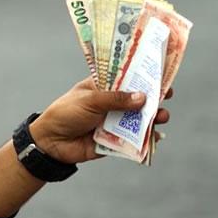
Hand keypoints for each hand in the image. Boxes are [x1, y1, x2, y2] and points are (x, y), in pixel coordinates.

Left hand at [29, 78, 172, 163]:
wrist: (50, 142)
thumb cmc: (65, 113)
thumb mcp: (90, 100)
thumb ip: (116, 99)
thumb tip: (143, 97)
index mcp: (102, 87)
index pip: (126, 79)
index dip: (143, 77)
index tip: (161, 75)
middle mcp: (110, 104)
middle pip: (137, 100)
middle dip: (153, 99)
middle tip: (166, 96)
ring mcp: (113, 122)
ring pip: (138, 120)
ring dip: (152, 118)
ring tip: (162, 117)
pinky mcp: (114, 140)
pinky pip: (133, 140)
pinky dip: (145, 139)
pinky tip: (155, 136)